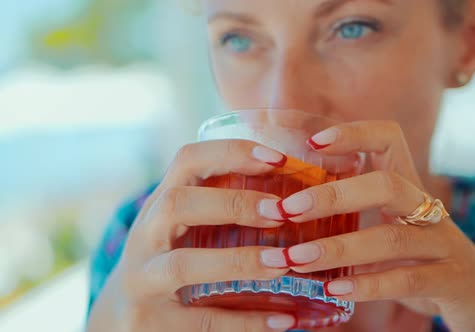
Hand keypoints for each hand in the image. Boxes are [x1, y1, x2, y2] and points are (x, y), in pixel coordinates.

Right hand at [87, 140, 296, 331]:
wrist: (121, 317)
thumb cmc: (173, 260)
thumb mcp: (185, 228)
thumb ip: (223, 208)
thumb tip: (299, 196)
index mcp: (160, 204)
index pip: (187, 160)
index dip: (231, 153)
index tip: (279, 159)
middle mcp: (144, 237)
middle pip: (176, 204)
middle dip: (233, 204)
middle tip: (281, 212)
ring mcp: (141, 280)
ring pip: (181, 265)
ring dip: (239, 261)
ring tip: (283, 263)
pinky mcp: (148, 323)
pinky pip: (200, 322)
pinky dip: (244, 322)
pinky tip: (284, 320)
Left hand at [258, 121, 474, 331]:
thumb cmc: (419, 256)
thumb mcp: (391, 226)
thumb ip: (355, 213)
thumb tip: (287, 208)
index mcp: (409, 188)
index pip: (389, 140)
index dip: (353, 133)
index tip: (311, 142)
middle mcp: (428, 209)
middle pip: (386, 185)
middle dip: (333, 195)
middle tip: (289, 209)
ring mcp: (443, 244)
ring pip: (392, 238)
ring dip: (339, 247)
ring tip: (296, 258)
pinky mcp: (451, 280)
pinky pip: (407, 280)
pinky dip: (367, 285)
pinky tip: (333, 288)